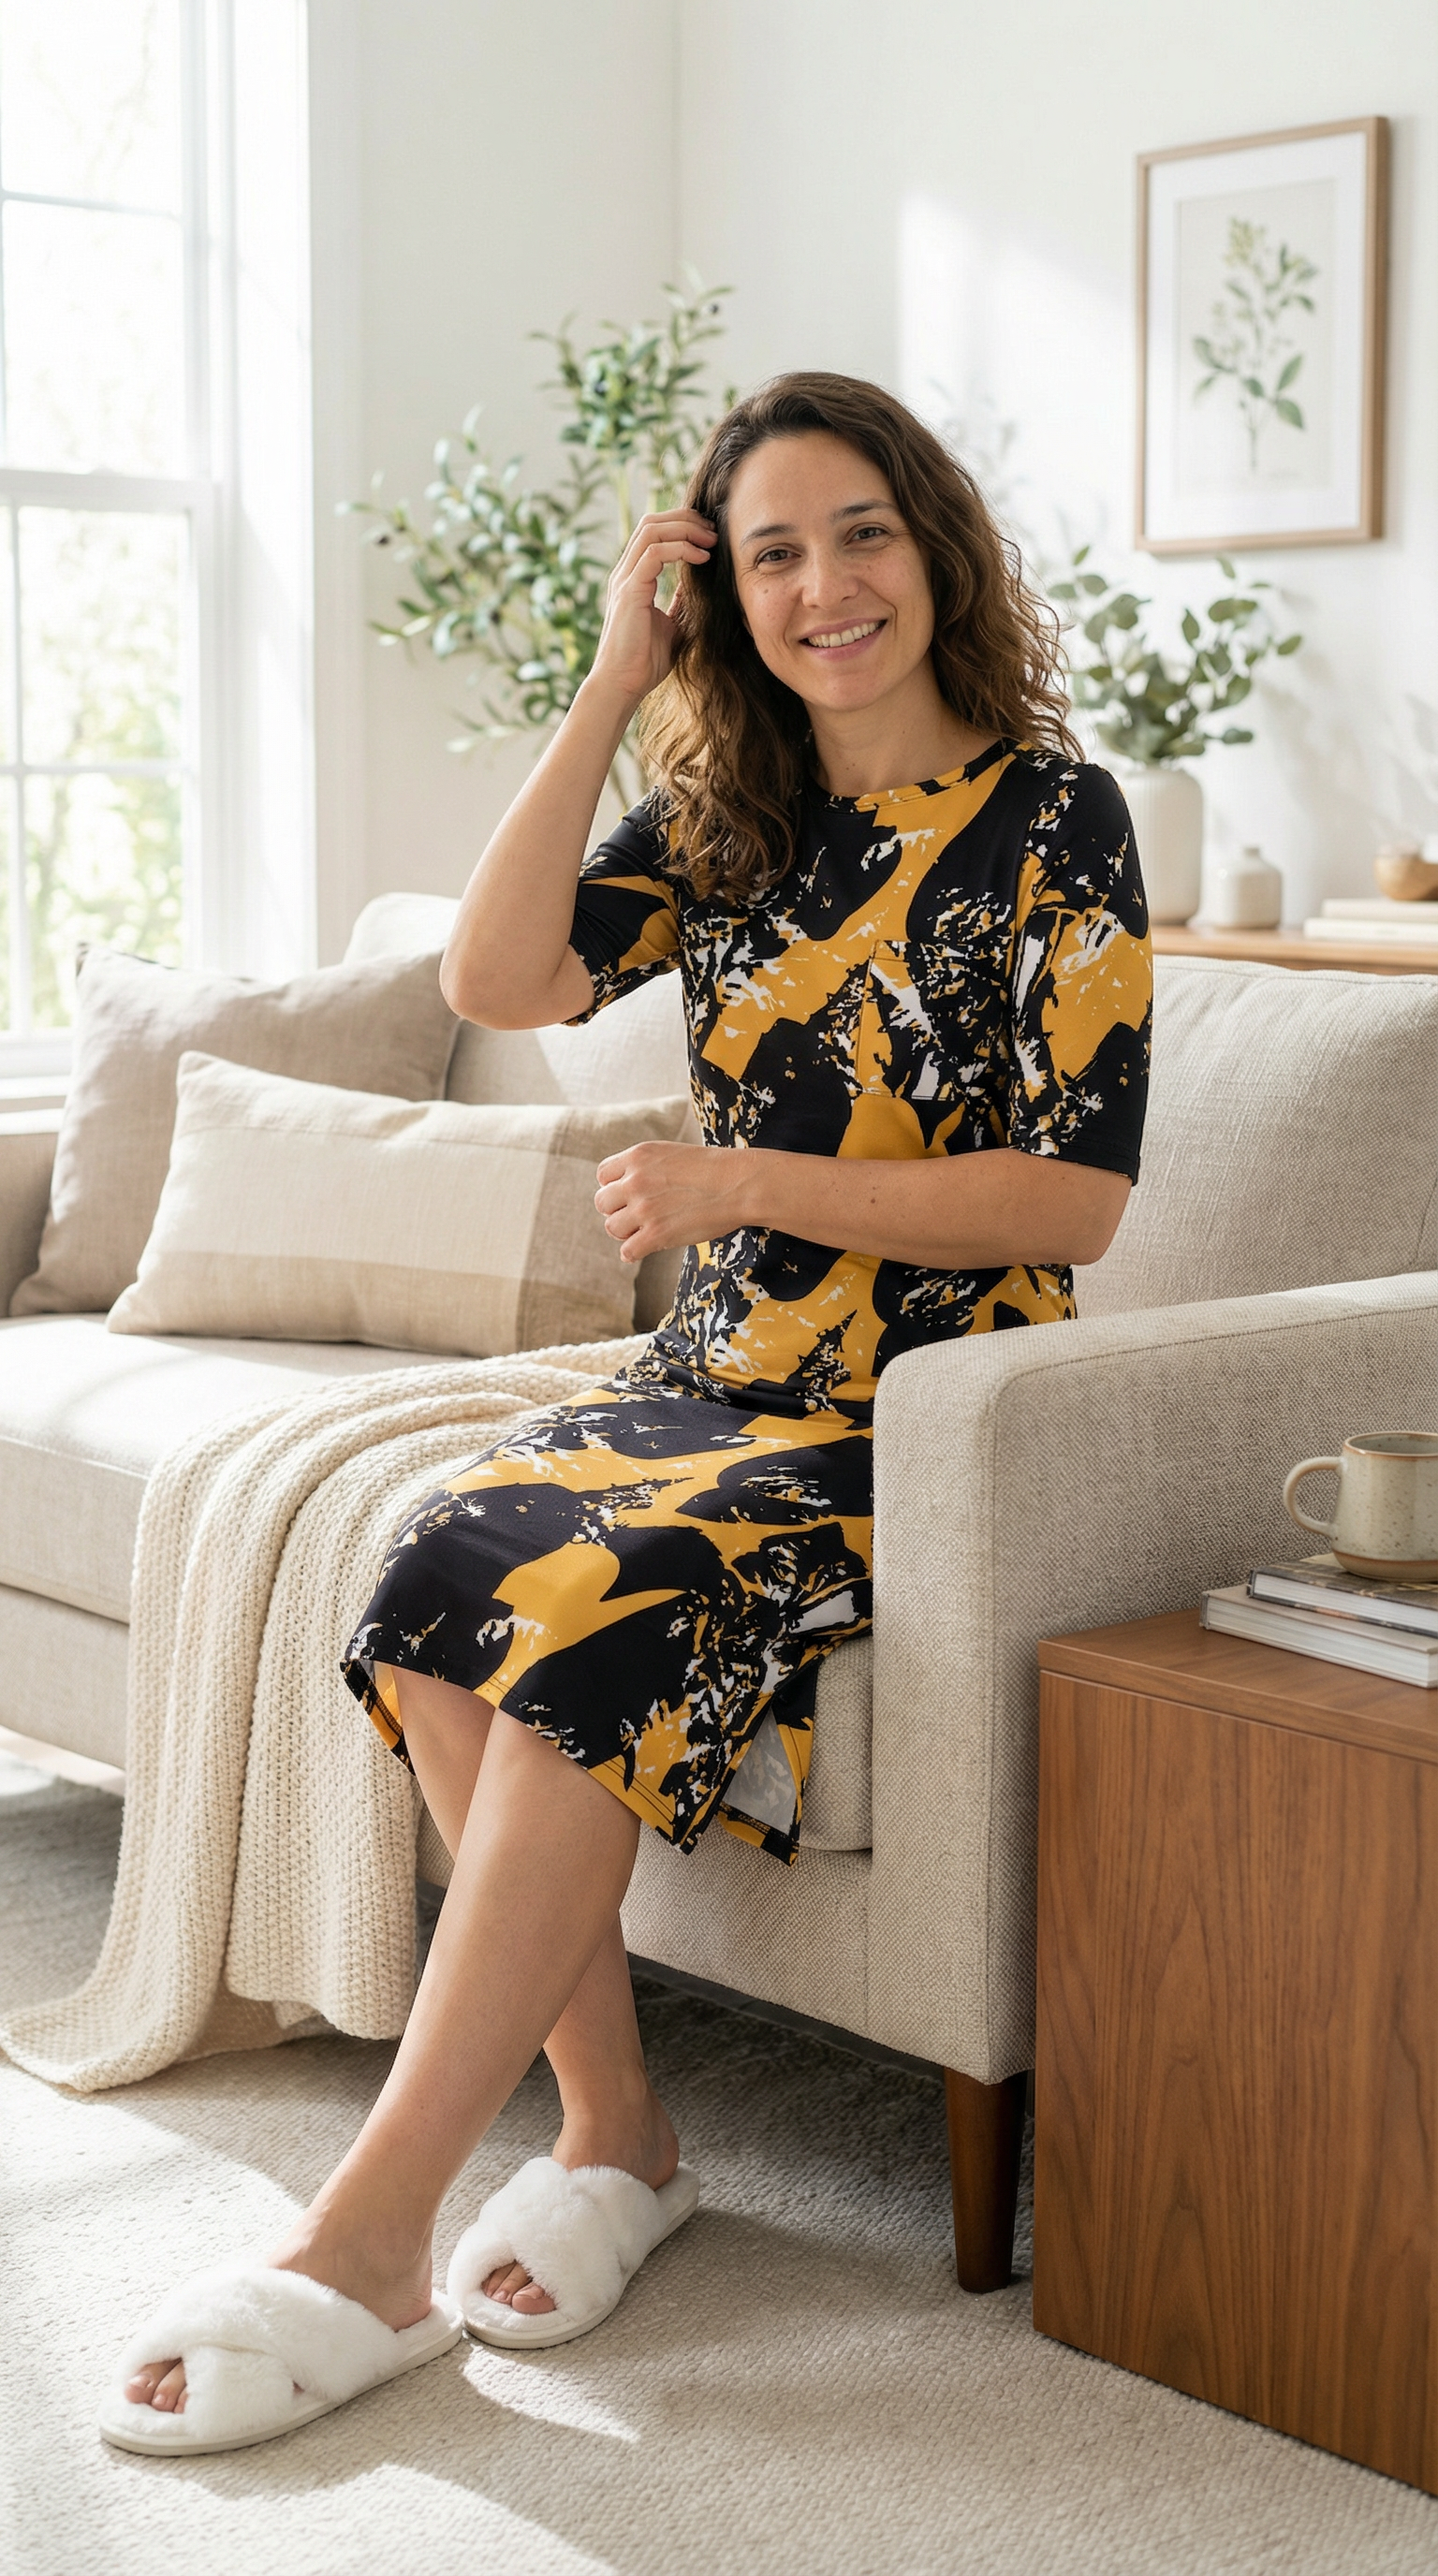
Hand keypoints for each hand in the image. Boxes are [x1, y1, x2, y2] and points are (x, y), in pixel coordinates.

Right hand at [585, 510, 715, 709]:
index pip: (654, 532)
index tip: (711, 535)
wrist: (623, 685)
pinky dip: (681, 549)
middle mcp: (626, 572)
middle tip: (714, 530)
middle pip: (652, 522)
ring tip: (711, 540)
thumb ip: (681, 601)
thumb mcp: (672, 624)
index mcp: (634, 577)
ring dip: (686, 529)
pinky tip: (702, 559)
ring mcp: (625, 579)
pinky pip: (655, 553)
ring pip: (652, 530)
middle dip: (686, 519)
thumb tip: (697, 584)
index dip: (682, 525)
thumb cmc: (644, 662)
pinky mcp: (630, 591)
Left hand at [595, 1138, 753, 1263]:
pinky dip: (634, 1252)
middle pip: (602, 1202)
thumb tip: (626, 1188)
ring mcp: (644, 1209)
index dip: (615, 1187)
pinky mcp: (656, 1235)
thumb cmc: (714, 1169)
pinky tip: (648, 1246)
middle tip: (640, 1215)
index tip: (631, 1194)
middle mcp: (635, 1180)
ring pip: (612, 1228)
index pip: (603, 1175)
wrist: (740, 1184)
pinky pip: (627, 1251)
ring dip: (627, 1232)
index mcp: (638, 1156)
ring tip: (647, 1230)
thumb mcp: (671, 1154)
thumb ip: (645, 1168)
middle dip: (618, 1210)